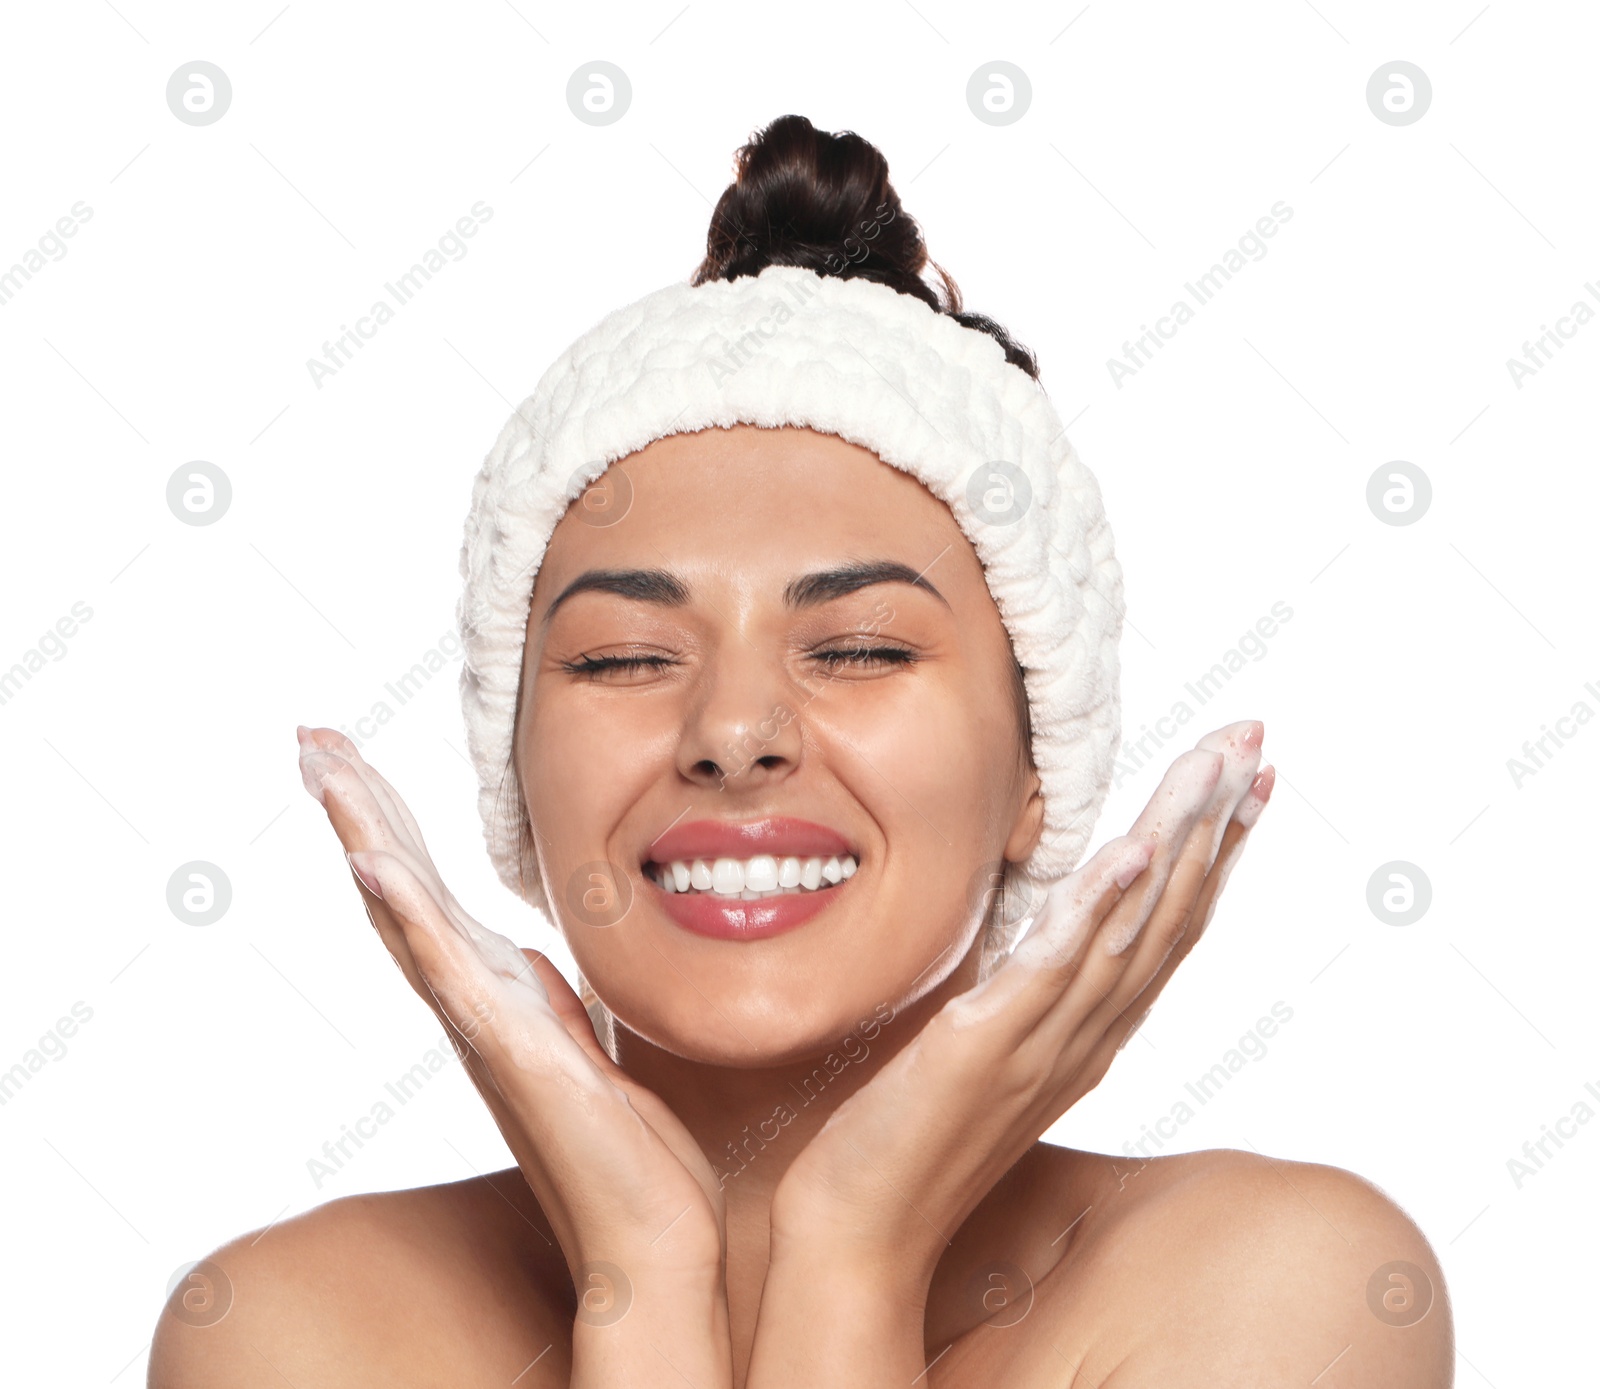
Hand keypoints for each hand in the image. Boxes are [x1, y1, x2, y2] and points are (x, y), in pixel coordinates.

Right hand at [295, 727, 732, 1385]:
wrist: (651, 1236)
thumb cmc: (629, 1151)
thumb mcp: (590, 1044)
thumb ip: (557, 1001)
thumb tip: (537, 957)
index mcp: (497, 995)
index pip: (430, 890)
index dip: (389, 822)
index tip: (350, 757)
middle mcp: (474, 1006)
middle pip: (397, 888)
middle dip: (357, 807)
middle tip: (312, 735)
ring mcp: (483, 1028)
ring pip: (405, 916)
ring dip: (365, 835)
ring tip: (326, 767)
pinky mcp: (512, 1053)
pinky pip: (448, 973)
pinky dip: (404, 915)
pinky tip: (370, 862)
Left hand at [765, 719, 1273, 1288]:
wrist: (863, 1228)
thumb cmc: (913, 1133)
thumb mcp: (985, 1040)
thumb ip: (1023, 985)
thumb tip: (1035, 921)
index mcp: (1089, 1029)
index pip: (1168, 925)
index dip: (1214, 849)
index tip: (1246, 778)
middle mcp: (1087, 1034)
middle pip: (1173, 913)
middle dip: (1218, 821)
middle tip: (1255, 741)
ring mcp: (1046, 1042)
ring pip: (1134, 928)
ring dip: (1180, 840)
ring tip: (1217, 766)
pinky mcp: (988, 1046)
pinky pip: (1056, 967)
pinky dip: (1100, 907)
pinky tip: (1134, 851)